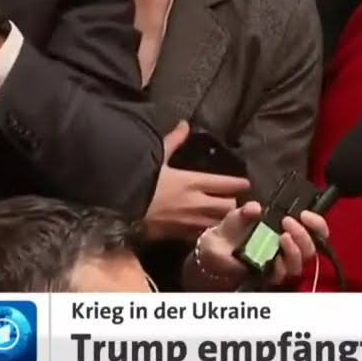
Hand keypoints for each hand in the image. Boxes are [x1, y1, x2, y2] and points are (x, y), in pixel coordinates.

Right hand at [144, 122, 249, 240]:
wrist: (116, 206)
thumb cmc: (138, 178)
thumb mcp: (156, 155)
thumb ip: (174, 141)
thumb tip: (184, 124)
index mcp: (192, 181)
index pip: (225, 183)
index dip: (238, 184)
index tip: (245, 184)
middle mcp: (195, 203)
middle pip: (228, 206)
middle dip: (233, 204)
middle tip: (232, 201)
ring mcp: (188, 222)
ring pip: (217, 223)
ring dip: (223, 220)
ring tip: (224, 218)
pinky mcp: (177, 236)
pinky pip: (200, 236)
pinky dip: (206, 233)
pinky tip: (205, 231)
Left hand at [191, 201, 329, 289]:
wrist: (215, 248)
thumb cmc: (234, 230)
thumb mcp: (240, 215)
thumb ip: (248, 210)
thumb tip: (256, 208)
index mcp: (291, 232)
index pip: (317, 231)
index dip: (317, 224)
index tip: (305, 214)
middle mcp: (290, 249)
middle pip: (312, 249)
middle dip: (304, 235)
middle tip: (287, 222)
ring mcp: (281, 265)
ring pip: (300, 264)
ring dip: (295, 250)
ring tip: (282, 237)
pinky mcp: (269, 277)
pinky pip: (282, 276)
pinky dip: (280, 266)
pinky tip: (274, 258)